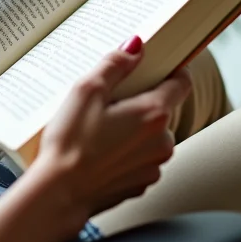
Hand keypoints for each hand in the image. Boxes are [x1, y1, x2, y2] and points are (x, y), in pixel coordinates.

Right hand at [29, 36, 191, 226]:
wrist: (59, 194)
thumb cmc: (70, 144)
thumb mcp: (86, 91)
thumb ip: (115, 65)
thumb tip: (135, 47)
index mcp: (154, 114)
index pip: (181, 83)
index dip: (172, 70)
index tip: (158, 67)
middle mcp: (162, 142)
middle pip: (162, 111)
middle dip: (140, 104)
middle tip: (109, 104)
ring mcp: (153, 166)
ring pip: (151, 137)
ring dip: (134, 131)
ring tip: (99, 132)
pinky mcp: (140, 184)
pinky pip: (140, 160)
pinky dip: (126, 154)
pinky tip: (100, 153)